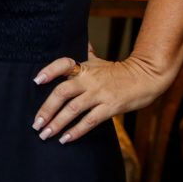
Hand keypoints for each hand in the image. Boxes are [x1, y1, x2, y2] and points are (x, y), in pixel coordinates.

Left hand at [31, 48, 166, 143]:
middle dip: (46, 109)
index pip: (62, 64)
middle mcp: (89, 80)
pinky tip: (65, 138)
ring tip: (46, 134)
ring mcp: (100, 93)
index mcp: (84, 68)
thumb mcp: (99, 61)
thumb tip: (80, 42)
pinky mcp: (111, 107)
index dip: (49, 71)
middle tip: (35, 124)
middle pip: (62, 92)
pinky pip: (90, 120)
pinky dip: (76, 130)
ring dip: (57, 123)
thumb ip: (86, 54)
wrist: (147, 77)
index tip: (36, 81)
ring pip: (73, 109)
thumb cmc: (120, 71)